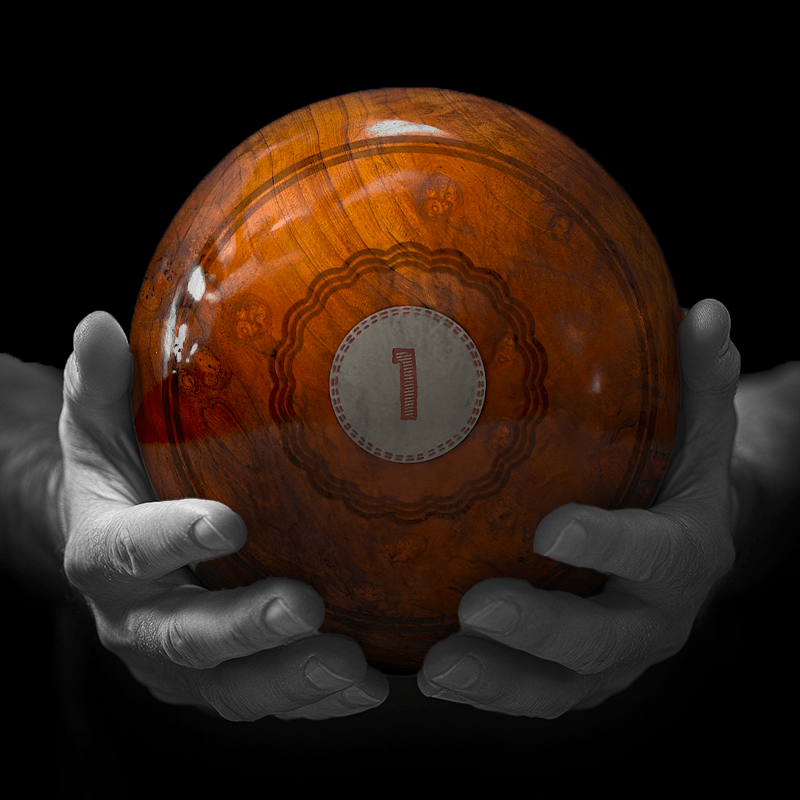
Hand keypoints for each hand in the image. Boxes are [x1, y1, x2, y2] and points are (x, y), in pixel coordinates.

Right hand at [57, 311, 387, 719]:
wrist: (117, 551)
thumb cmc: (121, 478)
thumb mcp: (100, 428)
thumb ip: (100, 385)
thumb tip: (98, 325)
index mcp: (105, 555)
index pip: (126, 551)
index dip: (170, 539)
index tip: (228, 521)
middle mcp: (135, 621)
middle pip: (183, 638)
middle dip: (243, 628)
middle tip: (305, 606)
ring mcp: (179, 663)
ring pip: (229, 689)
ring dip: (289, 679)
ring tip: (351, 663)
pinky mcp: (220, 681)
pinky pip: (265, 700)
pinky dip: (315, 700)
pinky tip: (369, 682)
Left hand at [418, 298, 738, 715]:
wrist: (689, 547)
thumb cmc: (678, 475)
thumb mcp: (698, 428)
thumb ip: (701, 379)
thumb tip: (709, 311)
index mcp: (685, 553)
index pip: (654, 553)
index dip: (609, 547)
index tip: (551, 528)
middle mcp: (655, 619)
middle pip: (603, 640)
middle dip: (540, 629)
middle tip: (475, 605)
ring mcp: (615, 660)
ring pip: (559, 686)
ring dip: (499, 680)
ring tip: (436, 669)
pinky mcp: (577, 677)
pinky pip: (531, 693)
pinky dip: (486, 690)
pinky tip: (425, 673)